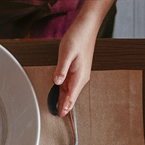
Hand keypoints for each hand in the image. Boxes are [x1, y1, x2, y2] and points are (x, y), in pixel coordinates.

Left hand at [52, 0, 111, 115]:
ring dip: (65, 99)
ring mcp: (80, 74)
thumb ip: (61, 69)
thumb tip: (57, 82)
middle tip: (59, 116)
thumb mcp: (66, 54)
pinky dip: (66, 90)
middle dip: (65, 105)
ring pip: (71, 90)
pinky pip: (71, 83)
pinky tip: (61, 93)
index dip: (65, 106)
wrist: (86, 28)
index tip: (60, 115)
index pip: (71, 96)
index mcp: (79, 75)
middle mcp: (81, 77)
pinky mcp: (78, 69)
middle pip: (71, 95)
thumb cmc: (77, 38)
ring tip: (59, 108)